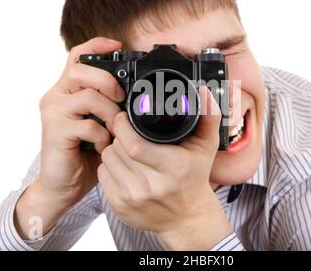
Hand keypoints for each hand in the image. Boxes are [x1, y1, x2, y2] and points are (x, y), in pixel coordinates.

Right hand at [15, 37, 124, 238]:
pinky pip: (88, 125)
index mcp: (67, 90)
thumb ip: (109, 105)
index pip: (77, 56)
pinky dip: (102, 136)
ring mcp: (53, 113)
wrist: (63, 185)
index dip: (97, 45)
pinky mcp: (55, 132)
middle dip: (108, 81)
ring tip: (114, 130)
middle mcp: (56, 96)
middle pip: (80, 70)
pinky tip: (103, 146)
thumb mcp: (99, 123)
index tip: (118, 45)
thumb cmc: (85, 153)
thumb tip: (136, 94)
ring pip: (88, 96)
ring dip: (110, 113)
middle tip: (122, 97)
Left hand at [98, 87, 231, 249]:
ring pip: (107, 159)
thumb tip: (204, 92)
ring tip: (126, 148)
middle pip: (117, 149)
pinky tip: (123, 165)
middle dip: (118, 135)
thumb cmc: (194, 178)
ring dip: (113, 149)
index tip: (124, 118)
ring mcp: (132, 198)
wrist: (187, 218)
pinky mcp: (119, 207)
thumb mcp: (206, 147)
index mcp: (173, 169)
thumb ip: (208, 117)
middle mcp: (151, 186)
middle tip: (128, 132)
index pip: (134, 145)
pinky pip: (102, 175)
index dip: (123, 126)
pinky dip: (109, 166)